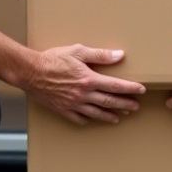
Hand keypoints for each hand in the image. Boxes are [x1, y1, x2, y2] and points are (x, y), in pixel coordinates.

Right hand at [23, 44, 145, 124]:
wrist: (30, 72)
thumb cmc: (53, 59)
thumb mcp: (78, 51)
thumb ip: (100, 55)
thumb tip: (119, 55)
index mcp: (89, 79)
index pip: (115, 85)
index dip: (130, 88)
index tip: (141, 90)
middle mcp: (83, 94)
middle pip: (109, 101)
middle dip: (125, 104)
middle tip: (136, 107)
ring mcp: (73, 104)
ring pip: (96, 113)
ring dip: (110, 115)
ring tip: (119, 117)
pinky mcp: (63, 109)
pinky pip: (79, 118)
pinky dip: (88, 119)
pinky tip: (93, 119)